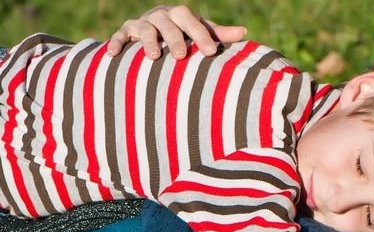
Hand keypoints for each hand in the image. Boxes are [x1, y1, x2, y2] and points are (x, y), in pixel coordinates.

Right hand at [107, 4, 246, 58]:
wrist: (158, 28)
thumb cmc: (186, 34)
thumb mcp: (201, 32)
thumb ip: (218, 34)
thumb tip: (244, 32)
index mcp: (181, 15)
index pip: (191, 21)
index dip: (201, 35)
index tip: (211, 53)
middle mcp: (161, 16)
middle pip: (167, 24)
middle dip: (174, 39)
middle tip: (181, 56)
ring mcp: (142, 23)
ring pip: (144, 29)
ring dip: (147, 42)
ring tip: (153, 57)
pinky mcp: (127, 32)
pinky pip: (120, 36)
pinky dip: (116, 44)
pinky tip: (113, 55)